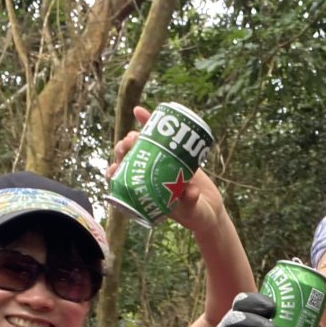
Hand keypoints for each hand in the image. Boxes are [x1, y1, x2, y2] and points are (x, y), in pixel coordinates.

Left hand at [107, 106, 229, 236]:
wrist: (210, 208)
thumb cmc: (197, 215)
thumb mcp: (194, 212)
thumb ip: (191, 203)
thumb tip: (191, 192)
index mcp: (145, 194)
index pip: (122, 183)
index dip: (115, 173)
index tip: (115, 168)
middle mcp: (148, 178)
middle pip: (128, 161)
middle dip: (123, 150)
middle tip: (129, 144)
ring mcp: (158, 164)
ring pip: (140, 147)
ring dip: (133, 138)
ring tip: (135, 134)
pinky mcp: (171, 154)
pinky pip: (158, 136)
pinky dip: (148, 123)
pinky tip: (139, 111)